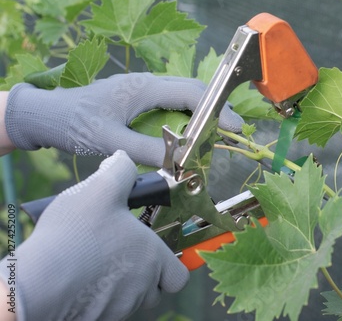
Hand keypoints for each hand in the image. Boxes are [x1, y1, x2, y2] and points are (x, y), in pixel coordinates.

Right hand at [0, 150, 187, 319]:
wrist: (38, 281)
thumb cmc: (76, 235)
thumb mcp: (101, 190)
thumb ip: (120, 171)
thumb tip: (123, 159)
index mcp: (152, 258)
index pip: (179, 275)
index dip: (173, 264)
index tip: (158, 253)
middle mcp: (141, 288)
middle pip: (154, 287)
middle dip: (145, 274)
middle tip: (124, 254)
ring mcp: (118, 307)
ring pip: (129, 299)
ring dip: (120, 283)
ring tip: (97, 261)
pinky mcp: (95, 318)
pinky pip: (105, 308)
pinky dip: (98, 295)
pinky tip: (79, 276)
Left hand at [4, 73, 243, 165]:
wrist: (49, 115)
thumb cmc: (75, 124)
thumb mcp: (110, 140)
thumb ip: (145, 150)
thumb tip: (179, 162)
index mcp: (144, 88)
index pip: (191, 93)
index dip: (216, 110)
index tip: (233, 128)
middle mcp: (148, 83)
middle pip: (193, 90)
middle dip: (216, 108)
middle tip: (232, 130)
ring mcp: (143, 89)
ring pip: (183, 94)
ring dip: (202, 111)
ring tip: (217, 131)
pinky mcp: (138, 98)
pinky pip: (171, 102)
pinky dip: (187, 115)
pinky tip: (190, 131)